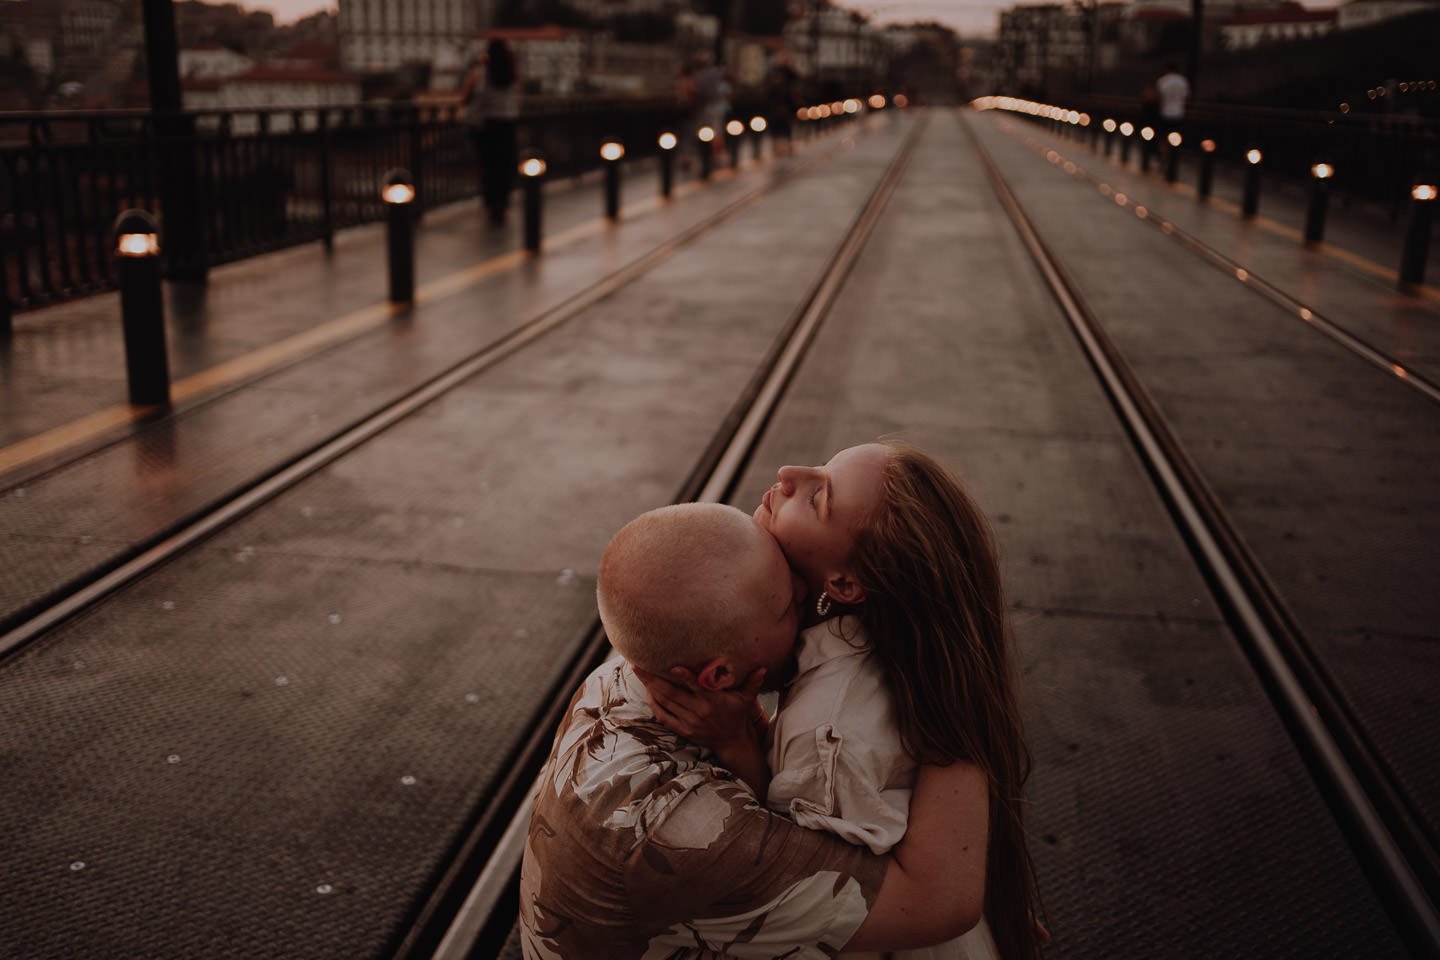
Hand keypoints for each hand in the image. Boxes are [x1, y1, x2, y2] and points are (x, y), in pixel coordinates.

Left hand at [632, 666, 767, 750]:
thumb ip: (752, 682)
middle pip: (671, 694)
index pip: (696, 687)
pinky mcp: (683, 730)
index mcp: (712, 701)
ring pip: (665, 703)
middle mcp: (698, 711)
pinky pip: (664, 717)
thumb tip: (763, 668)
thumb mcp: (747, 699)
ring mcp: (688, 722)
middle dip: (652, 679)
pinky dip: (654, 705)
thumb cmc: (738, 715)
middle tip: (637, 664)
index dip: (684, 678)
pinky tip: (648, 693)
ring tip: (639, 673)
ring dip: (650, 688)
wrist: (732, 742)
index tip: (672, 667)